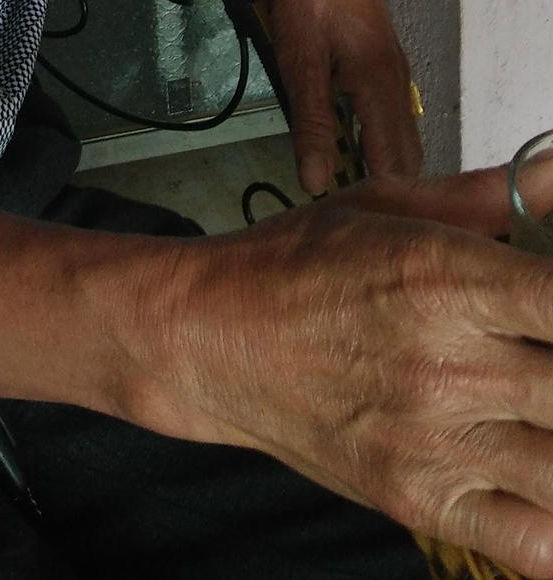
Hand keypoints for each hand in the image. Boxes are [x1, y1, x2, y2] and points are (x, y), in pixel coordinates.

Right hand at [131, 170, 552, 576]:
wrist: (217, 337)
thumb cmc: (304, 263)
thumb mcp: (395, 205)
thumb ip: (499, 194)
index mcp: (447, 278)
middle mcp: (449, 363)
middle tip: (548, 358)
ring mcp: (438, 441)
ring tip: (545, 407)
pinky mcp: (421, 500)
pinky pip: (532, 543)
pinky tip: (550, 485)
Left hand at [270, 0, 421, 194]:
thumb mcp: (301, 64)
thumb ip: (312, 125)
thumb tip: (316, 184)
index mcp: (380, 87)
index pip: (394, 164)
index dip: (373, 196)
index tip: (345, 215)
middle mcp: (398, 81)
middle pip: (404, 153)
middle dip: (380, 182)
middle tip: (340, 200)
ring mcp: (394, 65)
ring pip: (398, 130)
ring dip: (376, 155)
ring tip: (339, 174)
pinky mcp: (384, 54)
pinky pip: (389, 108)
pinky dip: (374, 131)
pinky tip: (345, 135)